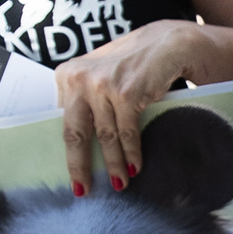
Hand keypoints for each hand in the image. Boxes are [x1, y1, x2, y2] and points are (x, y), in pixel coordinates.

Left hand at [59, 18, 211, 194]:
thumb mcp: (102, 75)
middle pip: (74, 133)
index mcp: (67, 75)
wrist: (170, 43)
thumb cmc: (135, 63)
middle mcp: (79, 78)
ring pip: (104, 137)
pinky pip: (126, 134)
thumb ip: (87, 99)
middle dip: (79, 166)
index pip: (61, 121)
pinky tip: (135, 167)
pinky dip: (131, 154)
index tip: (71, 173)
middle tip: (84, 190)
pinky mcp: (125, 93)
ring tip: (119, 183)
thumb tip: (79, 141)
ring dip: (113, 165)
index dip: (67, 150)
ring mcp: (101, 85)